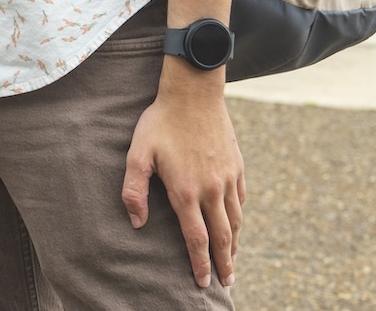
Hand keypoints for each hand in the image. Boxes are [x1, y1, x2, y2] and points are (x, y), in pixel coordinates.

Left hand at [122, 72, 244, 289]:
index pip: (196, 238)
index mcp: (186, 191)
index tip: (201, 281)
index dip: (199, 263)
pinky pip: (241, 201)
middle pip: (222, 237)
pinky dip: (239, 218)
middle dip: (223, 263)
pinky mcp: (237, 166)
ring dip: (234, 245)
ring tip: (232, 261)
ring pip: (235, 221)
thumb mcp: (137, 153)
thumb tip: (137, 222)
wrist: (194, 93)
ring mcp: (228, 178)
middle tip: (226, 282)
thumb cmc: (160, 121)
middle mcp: (212, 190)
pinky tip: (236, 225)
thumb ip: (134, 190)